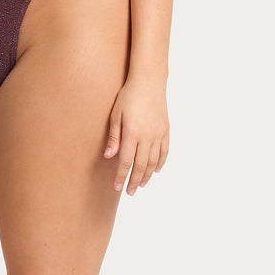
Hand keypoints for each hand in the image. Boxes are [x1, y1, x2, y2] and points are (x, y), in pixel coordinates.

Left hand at [104, 74, 168, 193]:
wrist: (149, 82)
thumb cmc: (128, 96)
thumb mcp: (115, 115)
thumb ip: (114, 137)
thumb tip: (109, 156)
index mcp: (132, 133)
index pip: (125, 161)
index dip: (121, 176)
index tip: (117, 187)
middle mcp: (147, 136)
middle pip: (141, 165)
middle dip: (134, 180)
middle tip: (129, 192)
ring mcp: (158, 134)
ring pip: (154, 161)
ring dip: (147, 175)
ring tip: (141, 184)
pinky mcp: (166, 130)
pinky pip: (165, 151)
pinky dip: (161, 163)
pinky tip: (156, 170)